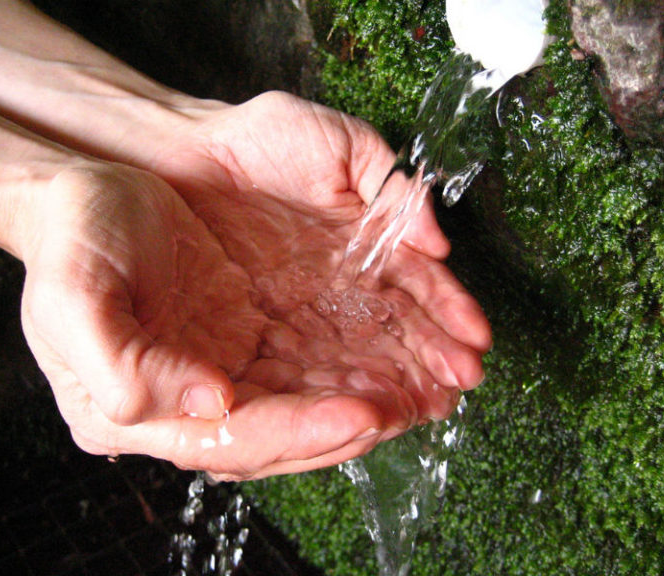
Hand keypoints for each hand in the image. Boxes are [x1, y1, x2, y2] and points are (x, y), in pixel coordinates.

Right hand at [18, 163, 393, 479]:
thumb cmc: (73, 241)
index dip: (304, 431)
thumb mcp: (74, 301)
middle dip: (355, 424)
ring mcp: (220, 375)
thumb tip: (213, 404)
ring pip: (305, 404)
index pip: (238, 440)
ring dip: (367, 401)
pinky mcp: (242, 342)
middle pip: (285, 435)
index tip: (365, 413)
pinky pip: (307, 367)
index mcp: (139, 409)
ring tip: (428, 392)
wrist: (82, 198)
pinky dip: (352, 368)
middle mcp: (187, 406)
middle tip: (419, 407)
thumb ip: (129, 369)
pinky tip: (393, 362)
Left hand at [153, 91, 490, 418]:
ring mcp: (306, 308)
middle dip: (431, 358)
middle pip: (396, 328)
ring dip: (397, 379)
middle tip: (459, 384)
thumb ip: (391, 183)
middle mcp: (342, 284)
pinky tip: (367, 404)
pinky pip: (308, 359)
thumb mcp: (341, 143)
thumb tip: (438, 240)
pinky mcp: (265, 327)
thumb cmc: (263, 140)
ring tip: (429, 403)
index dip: (447, 315)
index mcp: (366, 244)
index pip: (416, 287)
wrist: (189, 153)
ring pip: (359, 351)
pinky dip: (338, 382)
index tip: (475, 343)